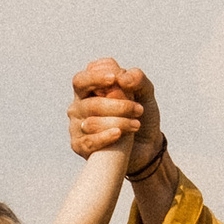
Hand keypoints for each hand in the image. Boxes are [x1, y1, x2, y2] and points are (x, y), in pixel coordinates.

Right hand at [69, 54, 163, 170]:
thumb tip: (121, 78)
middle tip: (139, 109)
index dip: (96, 78)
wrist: (146, 145)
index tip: (114, 79)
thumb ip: (137, 78)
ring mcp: (77, 126)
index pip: (82, 80)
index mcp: (89, 88)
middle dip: (116, 106)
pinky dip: (106, 137)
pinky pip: (89, 141)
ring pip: (91, 123)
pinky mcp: (79, 145)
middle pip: (89, 103)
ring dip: (119, 123)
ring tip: (136, 125)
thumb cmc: (141, 114)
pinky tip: (118, 134)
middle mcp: (79, 105)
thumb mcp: (145, 92)